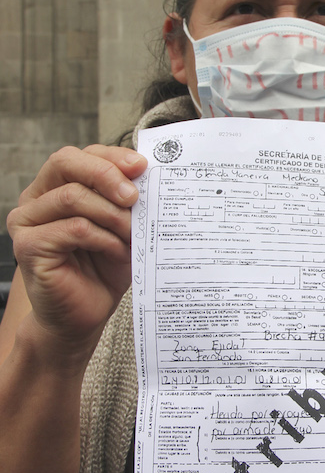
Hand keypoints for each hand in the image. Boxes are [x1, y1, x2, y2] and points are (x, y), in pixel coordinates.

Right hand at [7, 145, 147, 350]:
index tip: (143, 167)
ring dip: (112, 214)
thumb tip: (148, 174)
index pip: (81, 155)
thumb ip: (126, 199)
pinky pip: (74, 228)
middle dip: (107, 174)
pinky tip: (117, 252)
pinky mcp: (28, 246)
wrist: (85, 317)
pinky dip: (104, 238)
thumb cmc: (102, 270)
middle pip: (66, 162)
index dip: (112, 157)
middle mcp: (35, 199)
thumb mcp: (121, 227)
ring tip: (132, 234)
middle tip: (135, 196)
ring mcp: (26, 221)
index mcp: (55, 186)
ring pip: (73, 196)